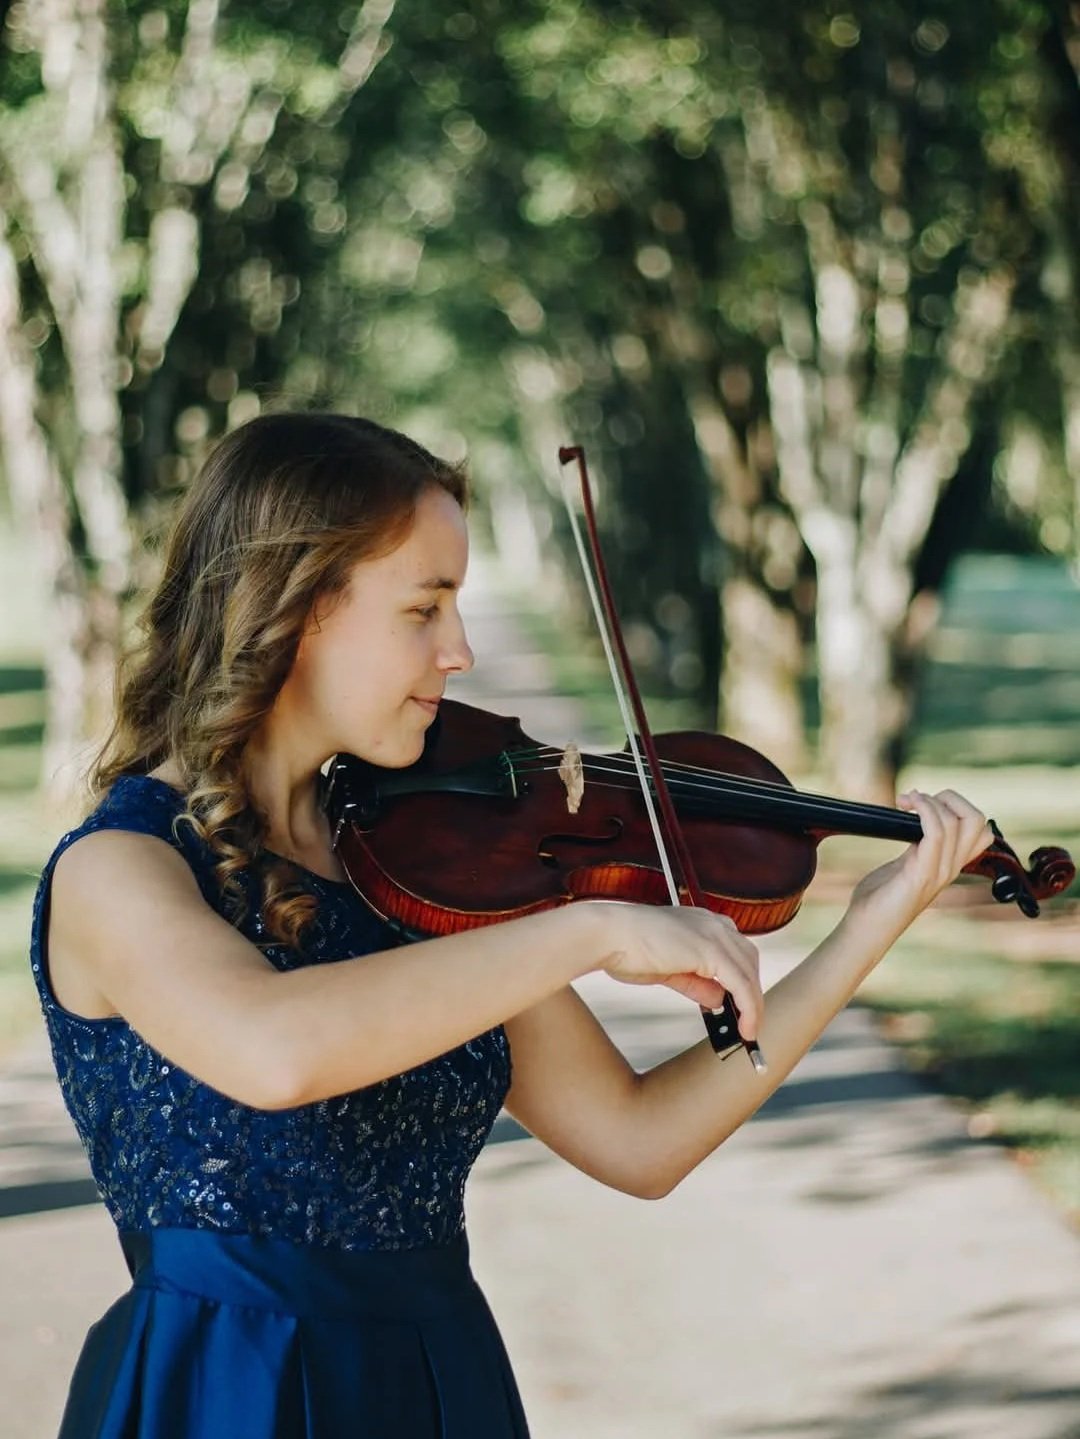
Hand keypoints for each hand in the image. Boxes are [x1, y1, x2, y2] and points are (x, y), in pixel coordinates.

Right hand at [593, 901, 762, 1040]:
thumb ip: (696, 983)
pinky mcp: (710, 949)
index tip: (742, 1007)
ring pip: (748, 974)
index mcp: (702, 922)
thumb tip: (718, 1000)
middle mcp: (713, 923)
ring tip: (748, 1032)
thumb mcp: (668, 971)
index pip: (736, 952)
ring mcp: (714, 934)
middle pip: (748, 962)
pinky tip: (746, 1028)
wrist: (607, 936)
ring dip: (753, 1006)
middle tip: (749, 1024)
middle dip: (752, 994)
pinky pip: (741, 984)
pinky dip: (749, 1008)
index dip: (742, 981)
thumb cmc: (627, 950)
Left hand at [848, 788, 993, 938]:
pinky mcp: (922, 874)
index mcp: (950, 864)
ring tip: (906, 800)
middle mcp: (951, 867)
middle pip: (978, 819)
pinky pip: (936, 832)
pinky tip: (906, 805)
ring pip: (959, 821)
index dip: (957, 806)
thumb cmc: (880, 897)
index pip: (981, 830)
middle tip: (918, 799)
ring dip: (930, 800)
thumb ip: (919, 846)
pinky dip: (923, 809)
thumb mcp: (906, 864)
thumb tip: (917, 820)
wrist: (867, 928)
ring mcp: (940, 871)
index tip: (924, 802)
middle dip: (949, 797)